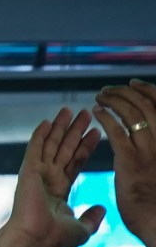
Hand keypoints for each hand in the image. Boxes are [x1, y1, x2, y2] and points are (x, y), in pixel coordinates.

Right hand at [0, 107, 104, 246]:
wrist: (35, 239)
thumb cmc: (55, 238)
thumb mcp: (81, 228)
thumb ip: (92, 217)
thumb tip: (102, 208)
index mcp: (58, 191)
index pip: (75, 162)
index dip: (86, 147)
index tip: (95, 132)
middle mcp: (48, 179)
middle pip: (65, 149)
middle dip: (75, 131)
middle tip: (84, 113)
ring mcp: (37, 174)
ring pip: (52, 145)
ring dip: (60, 127)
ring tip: (69, 110)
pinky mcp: (28, 171)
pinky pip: (35, 148)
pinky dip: (40, 135)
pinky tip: (47, 121)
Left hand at [94, 82, 155, 246]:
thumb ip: (153, 150)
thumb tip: (146, 140)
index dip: (148, 92)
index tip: (133, 85)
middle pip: (147, 105)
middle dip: (127, 93)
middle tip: (109, 90)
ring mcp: (149, 150)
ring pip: (133, 114)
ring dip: (115, 101)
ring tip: (100, 97)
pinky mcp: (131, 161)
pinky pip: (118, 133)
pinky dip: (107, 119)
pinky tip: (97, 113)